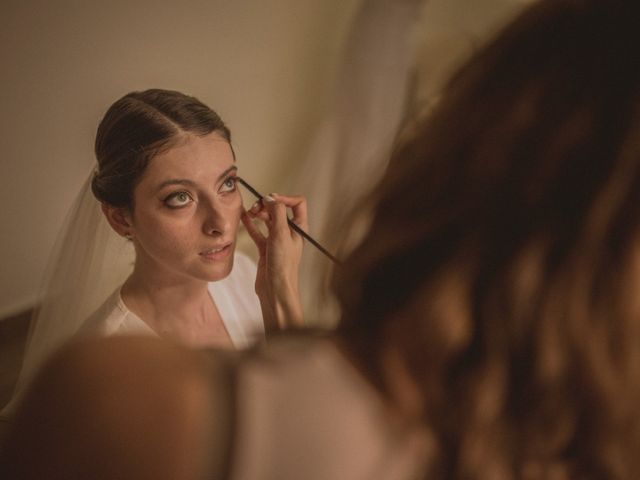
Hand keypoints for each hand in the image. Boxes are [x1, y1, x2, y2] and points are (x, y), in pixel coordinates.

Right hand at [241, 193, 306, 330]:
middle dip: (267, 205)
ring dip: (258, 213)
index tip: (270, 199)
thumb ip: (277, 213)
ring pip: (267, 219)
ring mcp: (277, 240)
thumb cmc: (283, 265)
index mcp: (299, 228)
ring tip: (248, 212)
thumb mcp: (281, 234)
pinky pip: (258, 231)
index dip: (284, 198)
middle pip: (279, 209)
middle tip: (256, 207)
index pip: (297, 203)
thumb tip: (271, 197)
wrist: (276, 290)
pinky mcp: (266, 248)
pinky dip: (250, 224)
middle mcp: (290, 232)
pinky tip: (243, 218)